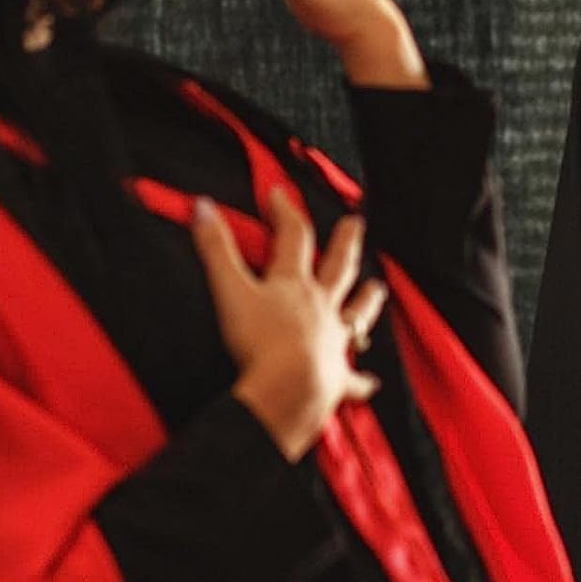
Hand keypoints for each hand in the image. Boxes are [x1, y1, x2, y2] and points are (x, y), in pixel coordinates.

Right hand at [193, 186, 388, 460]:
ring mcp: (334, 340)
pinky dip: (362, 382)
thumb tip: (201, 205)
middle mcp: (322, 307)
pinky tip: (370, 384)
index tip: (279, 194)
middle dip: (346, 243)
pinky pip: (354, 380)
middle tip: (356, 223)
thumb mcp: (230, 291)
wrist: (290, 387)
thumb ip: (216, 250)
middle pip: (339, 268)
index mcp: (294, 284)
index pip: (294, 237)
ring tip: (378, 289)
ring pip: (357, 314)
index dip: (285, 212)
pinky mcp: (339, 378)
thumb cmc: (259, 340)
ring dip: (367, 301)